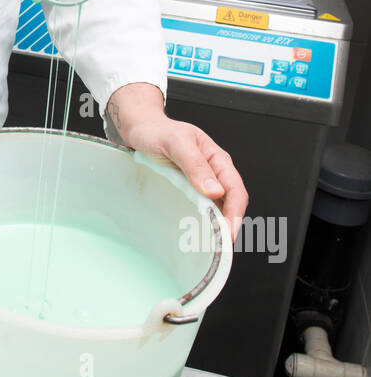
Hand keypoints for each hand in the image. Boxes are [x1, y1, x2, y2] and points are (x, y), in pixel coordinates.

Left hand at [106, 83, 247, 239]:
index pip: (235, 190)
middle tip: (219, 246)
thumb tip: (214, 190)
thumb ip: (194, 164)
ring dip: (215, 226)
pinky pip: (201, 207)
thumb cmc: (157, 131)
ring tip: (209, 244)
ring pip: (217, 207)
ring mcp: (202, 182)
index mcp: (217, 159)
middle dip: (228, 224)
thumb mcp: (175, 143)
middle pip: (230, 202)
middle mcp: (213, 172)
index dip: (235, 213)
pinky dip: (203, 221)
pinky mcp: (189, 189)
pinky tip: (197, 231)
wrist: (140, 129)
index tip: (228, 233)